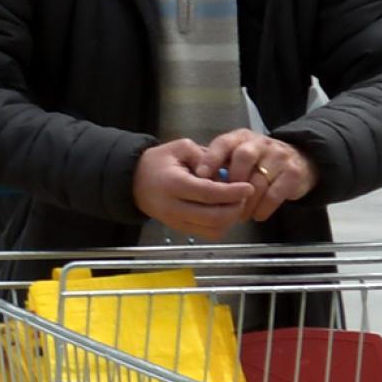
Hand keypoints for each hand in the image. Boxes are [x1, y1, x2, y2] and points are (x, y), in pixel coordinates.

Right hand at [132, 138, 252, 240]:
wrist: (133, 182)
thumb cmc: (158, 162)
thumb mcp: (180, 148)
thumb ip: (204, 156)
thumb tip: (225, 171)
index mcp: (174, 184)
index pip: (208, 194)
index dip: (232, 192)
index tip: (248, 187)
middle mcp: (174, 207)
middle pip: (213, 217)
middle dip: (235, 208)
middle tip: (244, 196)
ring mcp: (176, 222)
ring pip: (213, 230)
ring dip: (230, 219)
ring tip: (234, 203)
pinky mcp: (180, 229)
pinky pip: (208, 234)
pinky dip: (221, 225)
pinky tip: (223, 211)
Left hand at [202, 130, 317, 222]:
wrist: (301, 160)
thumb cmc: (259, 162)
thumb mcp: (238, 157)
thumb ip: (220, 165)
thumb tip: (196, 184)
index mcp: (242, 138)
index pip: (224, 143)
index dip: (211, 158)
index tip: (200, 176)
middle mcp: (261, 143)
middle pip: (243, 157)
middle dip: (231, 182)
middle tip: (223, 202)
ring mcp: (279, 157)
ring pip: (258, 180)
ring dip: (246, 202)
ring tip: (238, 216)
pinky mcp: (293, 173)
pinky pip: (275, 193)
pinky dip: (263, 208)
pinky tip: (257, 215)